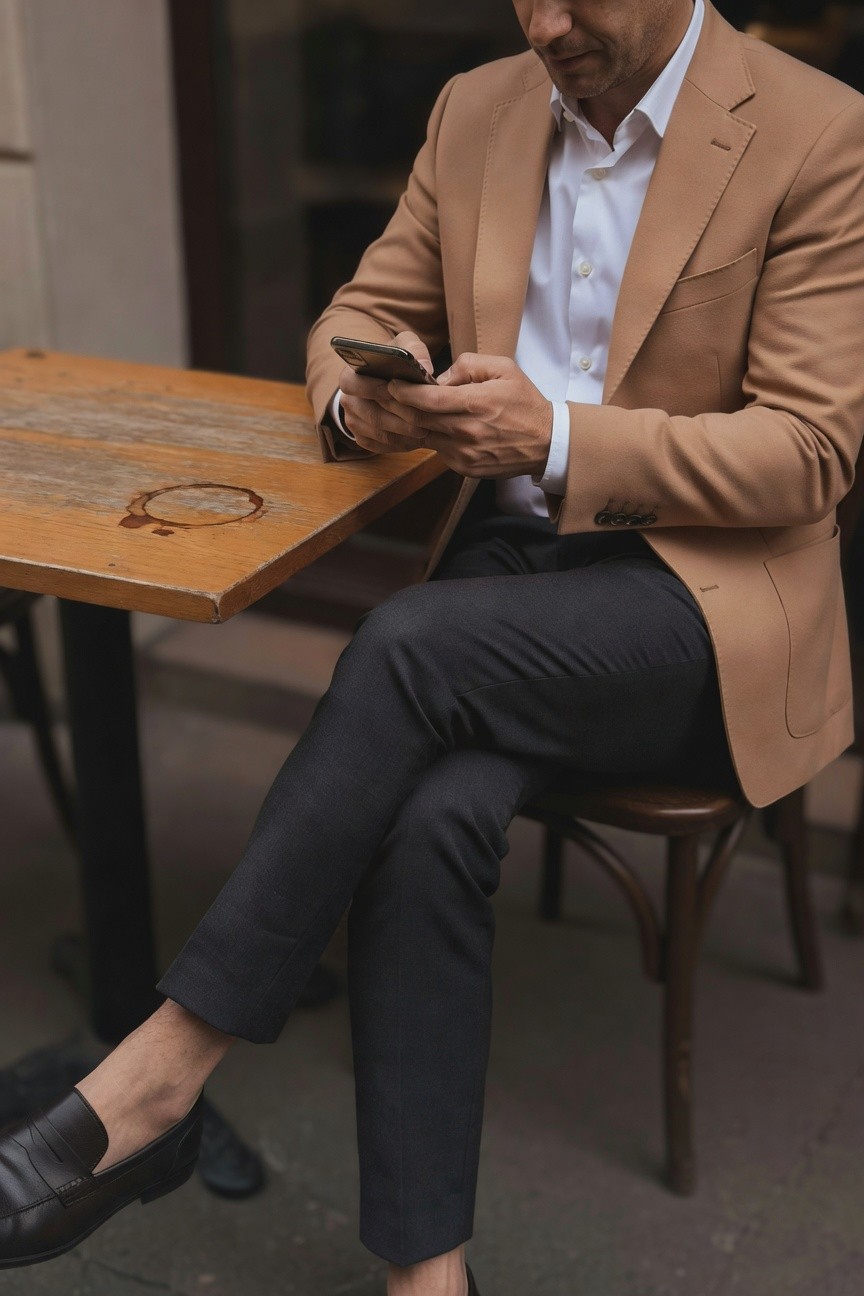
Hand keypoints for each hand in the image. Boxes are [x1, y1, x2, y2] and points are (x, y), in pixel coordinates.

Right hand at [339, 331, 433, 452]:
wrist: (390, 383)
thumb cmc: (396, 363)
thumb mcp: (404, 347)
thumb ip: (414, 350)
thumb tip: (425, 368)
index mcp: (350, 375)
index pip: (352, 383)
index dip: (374, 389)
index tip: (396, 391)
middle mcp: (348, 400)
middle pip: (371, 414)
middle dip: (400, 417)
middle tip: (424, 419)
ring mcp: (354, 422)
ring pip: (379, 432)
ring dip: (404, 433)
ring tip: (426, 430)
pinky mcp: (363, 439)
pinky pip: (381, 446)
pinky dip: (401, 444)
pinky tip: (418, 439)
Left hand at [384, 353, 552, 477]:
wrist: (547, 443)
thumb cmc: (525, 403)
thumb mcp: (504, 369)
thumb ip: (468, 365)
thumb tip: (438, 377)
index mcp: (477, 404)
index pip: (429, 398)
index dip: (404, 391)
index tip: (391, 383)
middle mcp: (467, 432)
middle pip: (418, 419)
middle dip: (394, 406)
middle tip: (380, 396)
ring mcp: (465, 453)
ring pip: (423, 437)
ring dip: (404, 424)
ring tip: (391, 411)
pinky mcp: (465, 467)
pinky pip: (437, 451)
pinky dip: (425, 438)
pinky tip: (419, 428)